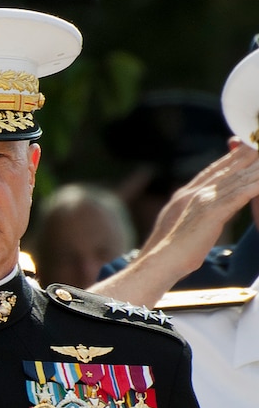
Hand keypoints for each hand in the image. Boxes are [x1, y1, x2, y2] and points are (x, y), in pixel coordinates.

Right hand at [140, 143, 258, 272]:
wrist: (159, 261)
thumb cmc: (168, 251)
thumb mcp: (180, 225)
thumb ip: (193, 212)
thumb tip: (203, 212)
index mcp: (185, 194)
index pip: (212, 171)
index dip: (230, 158)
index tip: (244, 147)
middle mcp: (193, 192)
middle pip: (226, 169)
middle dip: (245, 155)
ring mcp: (202, 200)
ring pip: (235, 179)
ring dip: (255, 167)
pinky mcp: (212, 212)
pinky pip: (239, 195)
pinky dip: (253, 186)